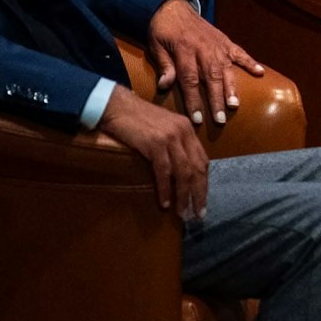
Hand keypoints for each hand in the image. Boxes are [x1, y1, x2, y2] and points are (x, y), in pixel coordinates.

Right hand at [98, 88, 209, 218]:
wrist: (117, 106)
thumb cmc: (137, 119)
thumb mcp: (163, 128)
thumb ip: (175, 144)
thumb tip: (180, 171)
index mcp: (187, 129)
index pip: (202, 160)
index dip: (203, 182)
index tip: (202, 200)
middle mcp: (183, 132)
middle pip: (197, 169)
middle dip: (199, 193)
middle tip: (198, 214)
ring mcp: (170, 138)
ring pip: (183, 173)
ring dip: (183, 196)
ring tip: (182, 212)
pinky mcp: (155, 144)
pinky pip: (164, 172)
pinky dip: (166, 189)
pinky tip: (165, 202)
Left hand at [147, 0, 265, 125]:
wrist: (173, 6)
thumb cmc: (163, 29)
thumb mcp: (156, 46)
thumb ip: (164, 65)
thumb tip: (164, 86)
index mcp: (184, 52)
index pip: (190, 81)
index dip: (194, 100)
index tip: (198, 118)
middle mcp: (203, 50)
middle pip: (211, 79)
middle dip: (216, 100)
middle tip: (220, 119)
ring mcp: (217, 46)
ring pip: (226, 70)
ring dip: (232, 88)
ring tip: (235, 104)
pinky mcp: (225, 42)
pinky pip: (240, 52)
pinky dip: (250, 62)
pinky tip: (260, 73)